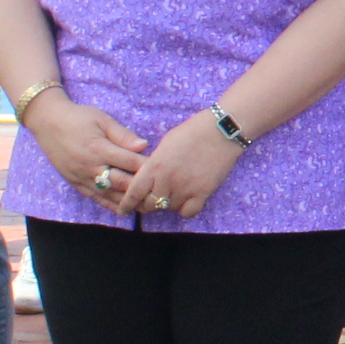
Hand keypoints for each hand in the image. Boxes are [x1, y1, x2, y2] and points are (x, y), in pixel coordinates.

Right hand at [25, 89, 148, 210]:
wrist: (47, 122)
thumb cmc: (78, 117)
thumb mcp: (102, 119)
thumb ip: (122, 134)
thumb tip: (144, 145)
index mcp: (99, 149)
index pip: (130, 162)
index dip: (147, 167)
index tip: (163, 170)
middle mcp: (90, 167)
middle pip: (122, 182)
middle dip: (141, 188)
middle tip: (160, 193)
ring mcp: (81, 177)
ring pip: (109, 195)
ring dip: (128, 201)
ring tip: (147, 206)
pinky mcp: (75, 183)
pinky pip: (95, 198)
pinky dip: (110, 204)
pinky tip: (124, 209)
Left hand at [121, 111, 240, 220]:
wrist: (221, 130)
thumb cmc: (191, 132)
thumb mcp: (165, 144)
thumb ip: (154, 163)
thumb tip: (148, 178)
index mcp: (155, 166)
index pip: (134, 193)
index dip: (127, 204)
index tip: (124, 210)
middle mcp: (167, 180)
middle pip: (150, 205)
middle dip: (148, 204)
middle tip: (151, 200)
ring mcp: (186, 188)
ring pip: (169, 208)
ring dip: (168, 204)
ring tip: (174, 192)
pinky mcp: (203, 193)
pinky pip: (188, 212)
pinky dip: (185, 209)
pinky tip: (188, 199)